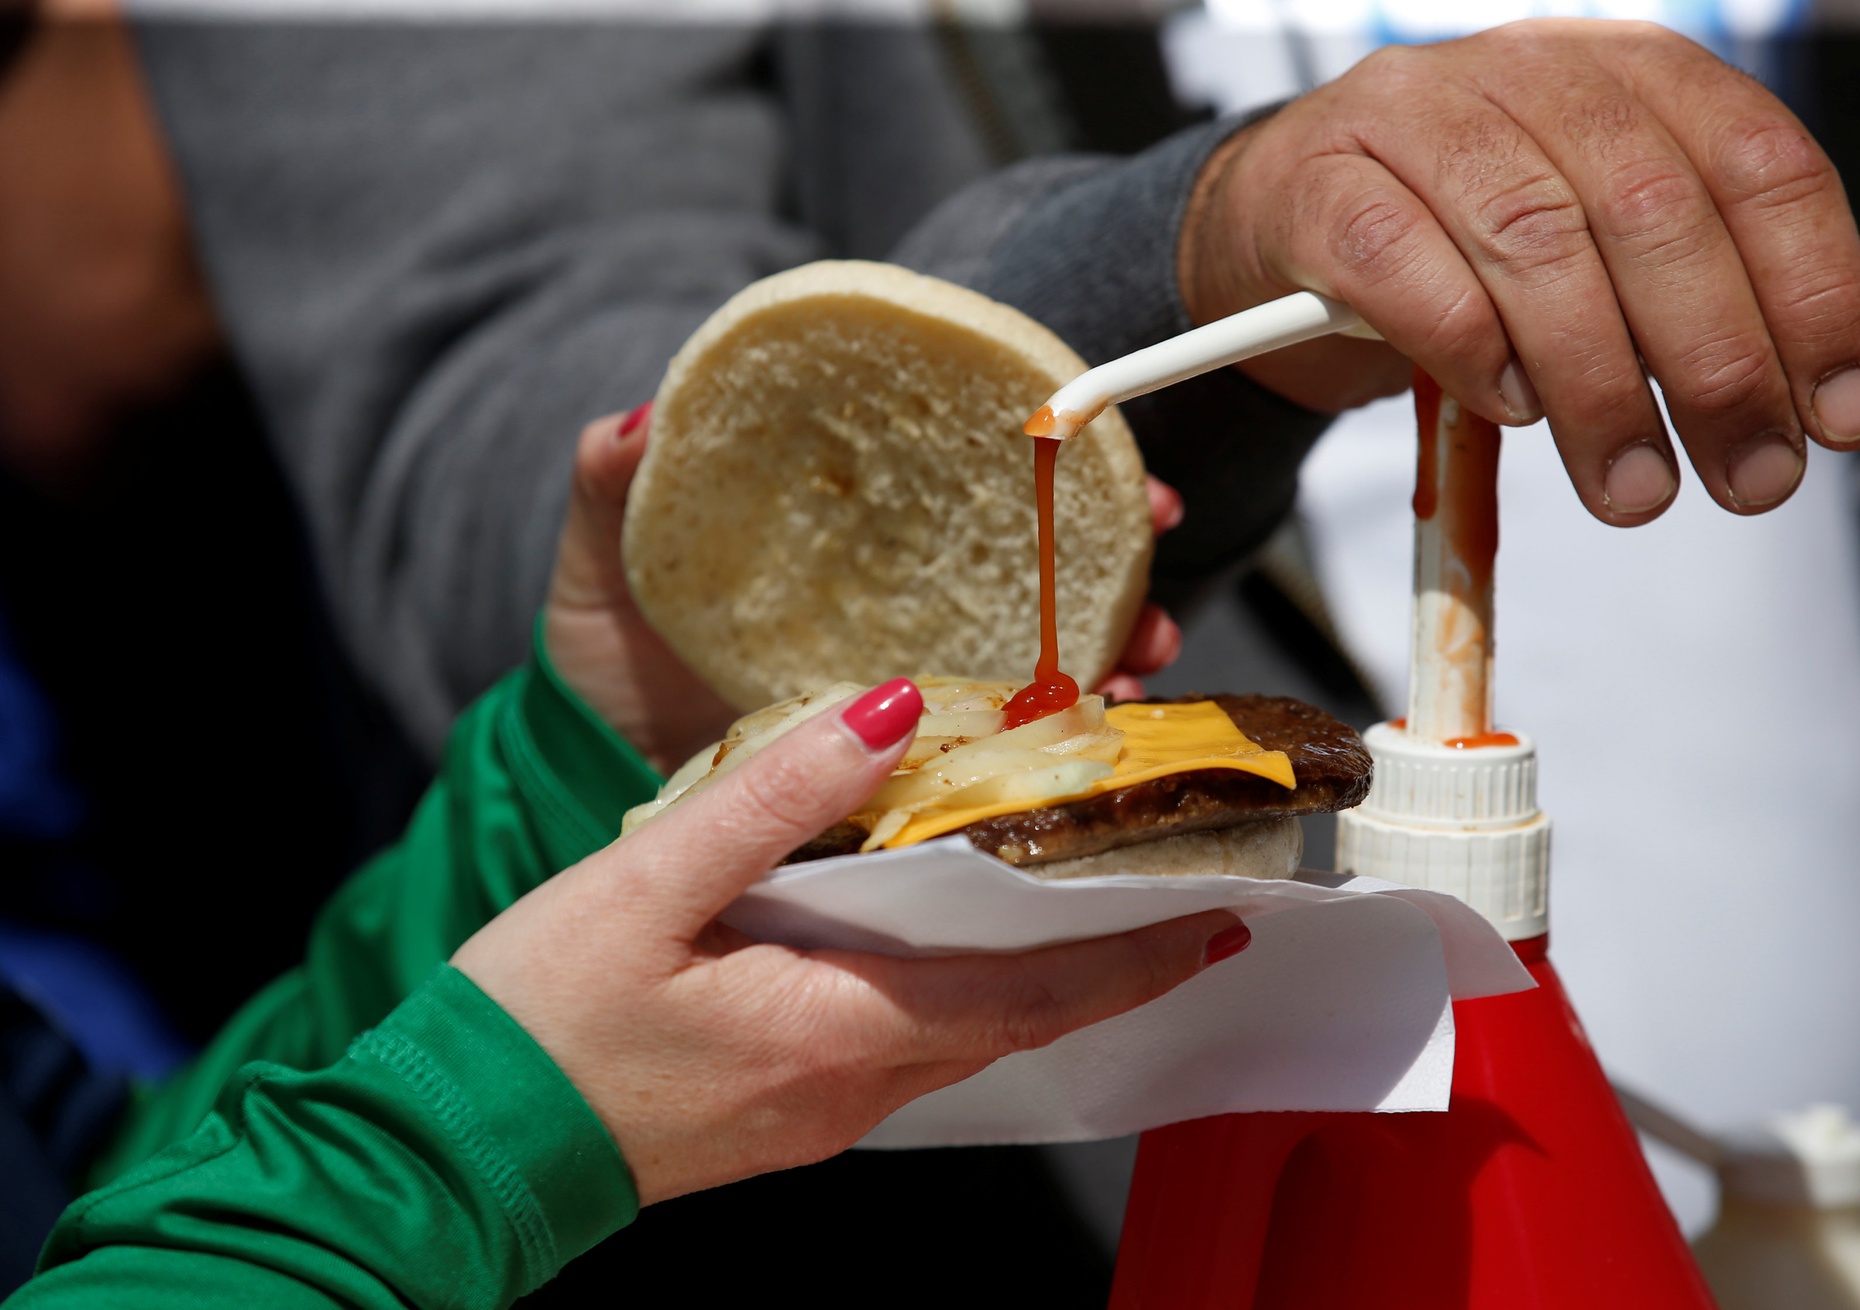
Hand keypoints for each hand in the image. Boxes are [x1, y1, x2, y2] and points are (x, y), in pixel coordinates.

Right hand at [451, 679, 1245, 1204]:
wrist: (453, 1150)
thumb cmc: (537, 1018)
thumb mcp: (650, 882)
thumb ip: (776, 794)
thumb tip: (895, 707)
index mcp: (837, 1032)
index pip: (1031, 995)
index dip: (1134, 959)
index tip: (1220, 923)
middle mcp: (846, 1089)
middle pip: (1011, 1018)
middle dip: (1101, 963)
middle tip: (1167, 895)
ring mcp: (813, 1112)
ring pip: (956, 1036)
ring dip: (1025, 977)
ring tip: (1070, 902)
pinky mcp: (777, 1110)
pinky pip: (896, 1047)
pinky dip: (948, 993)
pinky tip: (930, 943)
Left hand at [549, 404, 1187, 735]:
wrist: (593, 772)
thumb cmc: (607, 652)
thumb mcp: (602, 561)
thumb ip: (612, 484)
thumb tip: (638, 419)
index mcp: (846, 525)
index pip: (957, 464)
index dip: (1042, 447)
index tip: (1101, 438)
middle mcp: (897, 590)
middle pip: (1031, 551)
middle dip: (1113, 545)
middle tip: (1156, 538)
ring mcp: (911, 674)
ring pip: (1039, 644)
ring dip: (1109, 642)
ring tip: (1133, 658)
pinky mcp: (905, 759)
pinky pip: (999, 741)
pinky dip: (1054, 739)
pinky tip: (1082, 740)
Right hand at [1180, 18, 1859, 524]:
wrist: (1285, 221)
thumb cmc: (1458, 246)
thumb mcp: (1594, 248)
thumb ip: (1684, 295)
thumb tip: (1791, 409)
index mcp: (1631, 73)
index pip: (1761, 165)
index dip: (1815, 296)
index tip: (1838, 416)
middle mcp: (1531, 70)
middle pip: (1654, 208)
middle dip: (1717, 366)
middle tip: (1745, 477)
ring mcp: (1415, 116)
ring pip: (1532, 238)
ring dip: (1598, 384)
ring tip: (1630, 484)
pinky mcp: (1320, 184)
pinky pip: (1400, 261)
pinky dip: (1466, 342)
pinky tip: (1508, 403)